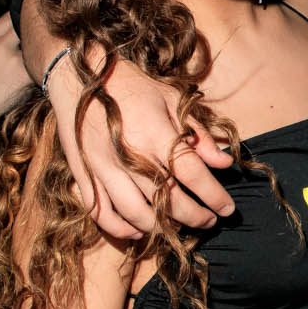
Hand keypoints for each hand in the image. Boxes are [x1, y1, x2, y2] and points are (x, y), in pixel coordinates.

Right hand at [50, 54, 234, 239]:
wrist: (80, 76)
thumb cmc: (133, 87)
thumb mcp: (171, 99)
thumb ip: (198, 133)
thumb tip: (224, 163)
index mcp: (154, 132)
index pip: (191, 174)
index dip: (213, 195)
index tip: (228, 209)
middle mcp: (128, 155)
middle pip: (167, 200)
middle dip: (195, 217)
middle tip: (209, 221)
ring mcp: (102, 167)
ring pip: (135, 213)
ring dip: (162, 228)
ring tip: (179, 228)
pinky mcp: (83, 174)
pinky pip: (100, 212)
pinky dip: (121, 229)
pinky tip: (139, 231)